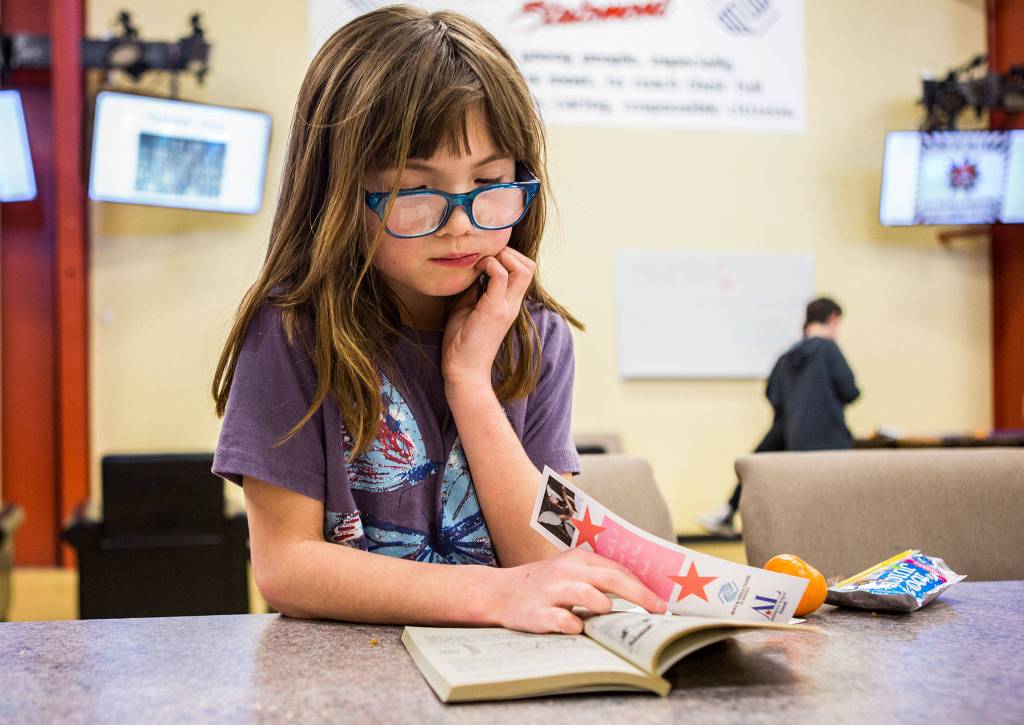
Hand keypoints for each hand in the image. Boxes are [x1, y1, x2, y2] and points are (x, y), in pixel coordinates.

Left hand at [442, 247, 535, 390]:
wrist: (464, 371)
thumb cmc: (462, 343)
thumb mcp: (467, 308)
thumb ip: (473, 290)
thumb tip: (470, 271)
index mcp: (509, 304)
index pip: (524, 271)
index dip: (508, 257)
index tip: (485, 259)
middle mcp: (512, 304)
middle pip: (529, 266)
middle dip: (509, 252)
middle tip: (486, 257)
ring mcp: (506, 307)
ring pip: (523, 268)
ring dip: (503, 257)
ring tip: (483, 263)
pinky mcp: (494, 310)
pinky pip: (500, 276)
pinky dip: (490, 265)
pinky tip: (476, 270)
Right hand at [488, 549, 667, 633]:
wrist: (501, 592)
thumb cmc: (546, 585)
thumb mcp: (572, 572)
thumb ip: (600, 577)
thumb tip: (642, 592)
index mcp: (578, 559)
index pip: (618, 569)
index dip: (643, 586)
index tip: (662, 602)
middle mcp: (566, 572)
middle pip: (610, 579)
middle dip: (639, 595)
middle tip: (658, 611)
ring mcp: (551, 592)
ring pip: (587, 595)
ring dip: (603, 606)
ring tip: (608, 613)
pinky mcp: (537, 613)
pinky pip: (563, 621)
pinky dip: (574, 626)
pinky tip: (577, 628)